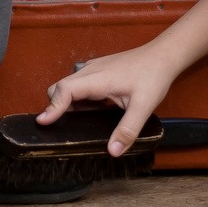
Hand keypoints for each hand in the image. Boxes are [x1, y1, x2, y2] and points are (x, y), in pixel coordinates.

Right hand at [37, 44, 177, 157]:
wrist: (164, 56)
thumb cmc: (154, 75)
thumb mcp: (143, 106)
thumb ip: (128, 130)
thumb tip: (113, 150)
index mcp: (98, 79)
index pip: (65, 90)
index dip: (52, 107)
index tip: (43, 122)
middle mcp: (91, 71)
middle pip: (60, 87)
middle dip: (56, 106)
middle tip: (63, 126)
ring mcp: (94, 69)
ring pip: (69, 86)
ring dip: (69, 103)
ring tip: (82, 121)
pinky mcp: (99, 70)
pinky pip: (80, 84)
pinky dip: (79, 99)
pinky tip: (95, 110)